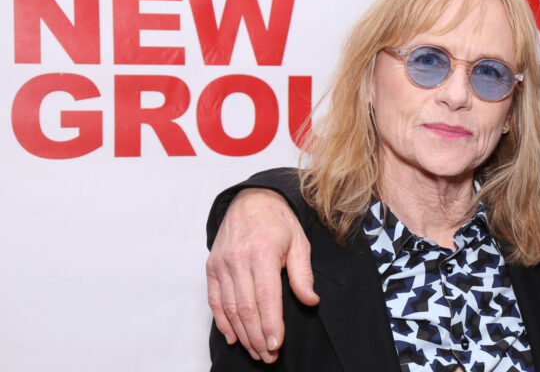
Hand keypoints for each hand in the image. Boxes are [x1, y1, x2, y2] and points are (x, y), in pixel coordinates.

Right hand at [206, 188, 318, 362]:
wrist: (251, 200)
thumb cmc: (278, 222)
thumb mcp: (299, 242)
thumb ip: (303, 274)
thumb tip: (311, 301)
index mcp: (263, 252)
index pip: (266, 297)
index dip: (271, 324)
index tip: (276, 345)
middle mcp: (238, 259)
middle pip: (246, 308)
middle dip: (257, 336)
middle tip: (268, 356)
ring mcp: (222, 264)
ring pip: (229, 308)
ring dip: (242, 333)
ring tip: (255, 351)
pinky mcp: (211, 267)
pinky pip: (214, 300)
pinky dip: (222, 321)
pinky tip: (233, 336)